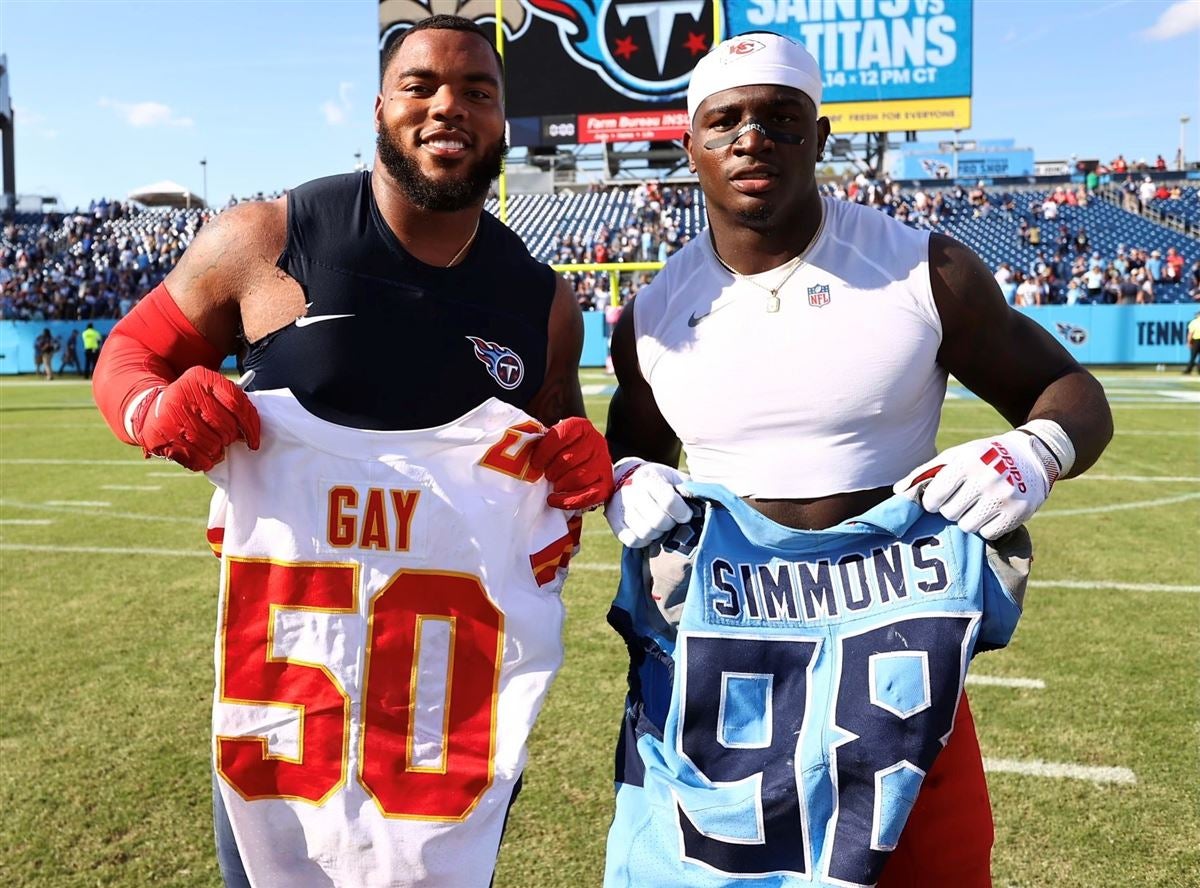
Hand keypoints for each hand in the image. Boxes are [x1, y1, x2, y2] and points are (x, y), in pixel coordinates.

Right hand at [133, 366, 260, 471]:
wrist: (149, 409)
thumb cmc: (192, 403)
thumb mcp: (208, 391)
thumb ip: (230, 404)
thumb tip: (250, 432)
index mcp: (201, 378)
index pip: (237, 404)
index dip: (250, 426)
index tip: (254, 440)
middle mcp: (185, 393)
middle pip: (226, 427)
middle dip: (230, 437)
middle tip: (226, 438)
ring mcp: (172, 416)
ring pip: (213, 445)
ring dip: (217, 450)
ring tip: (212, 444)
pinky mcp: (164, 436)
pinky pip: (197, 458)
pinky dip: (204, 460)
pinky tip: (200, 453)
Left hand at [529, 417, 614, 509]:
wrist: (589, 459)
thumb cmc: (564, 450)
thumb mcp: (555, 439)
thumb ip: (543, 443)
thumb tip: (520, 455)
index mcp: (581, 426)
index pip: (560, 436)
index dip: (544, 452)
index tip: (535, 463)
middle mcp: (596, 442)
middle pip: (568, 460)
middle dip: (552, 471)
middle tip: (547, 476)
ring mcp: (603, 463)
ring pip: (577, 478)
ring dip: (560, 485)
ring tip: (553, 486)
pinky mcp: (606, 483)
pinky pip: (587, 496)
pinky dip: (568, 501)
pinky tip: (554, 500)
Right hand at [604, 459, 693, 547]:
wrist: (627, 475)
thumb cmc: (659, 480)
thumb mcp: (675, 477)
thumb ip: (689, 489)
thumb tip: (704, 501)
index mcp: (649, 478)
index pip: (669, 501)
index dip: (682, 513)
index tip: (686, 514)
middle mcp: (632, 491)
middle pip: (658, 521)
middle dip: (670, 524)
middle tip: (671, 520)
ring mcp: (620, 506)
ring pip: (645, 533)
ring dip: (657, 533)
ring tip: (659, 525)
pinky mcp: (613, 520)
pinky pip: (632, 540)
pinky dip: (643, 540)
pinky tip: (648, 531)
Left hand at [894, 429, 1059, 538]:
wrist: (1032, 454)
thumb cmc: (983, 456)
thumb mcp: (955, 456)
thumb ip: (925, 473)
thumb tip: (898, 492)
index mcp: (966, 462)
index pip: (934, 497)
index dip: (933, 501)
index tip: (940, 498)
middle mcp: (986, 478)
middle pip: (950, 514)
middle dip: (952, 510)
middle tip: (963, 500)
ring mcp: (1004, 496)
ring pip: (968, 526)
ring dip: (968, 520)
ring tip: (977, 506)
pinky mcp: (1019, 512)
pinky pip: (989, 533)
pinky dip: (987, 527)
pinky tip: (993, 512)